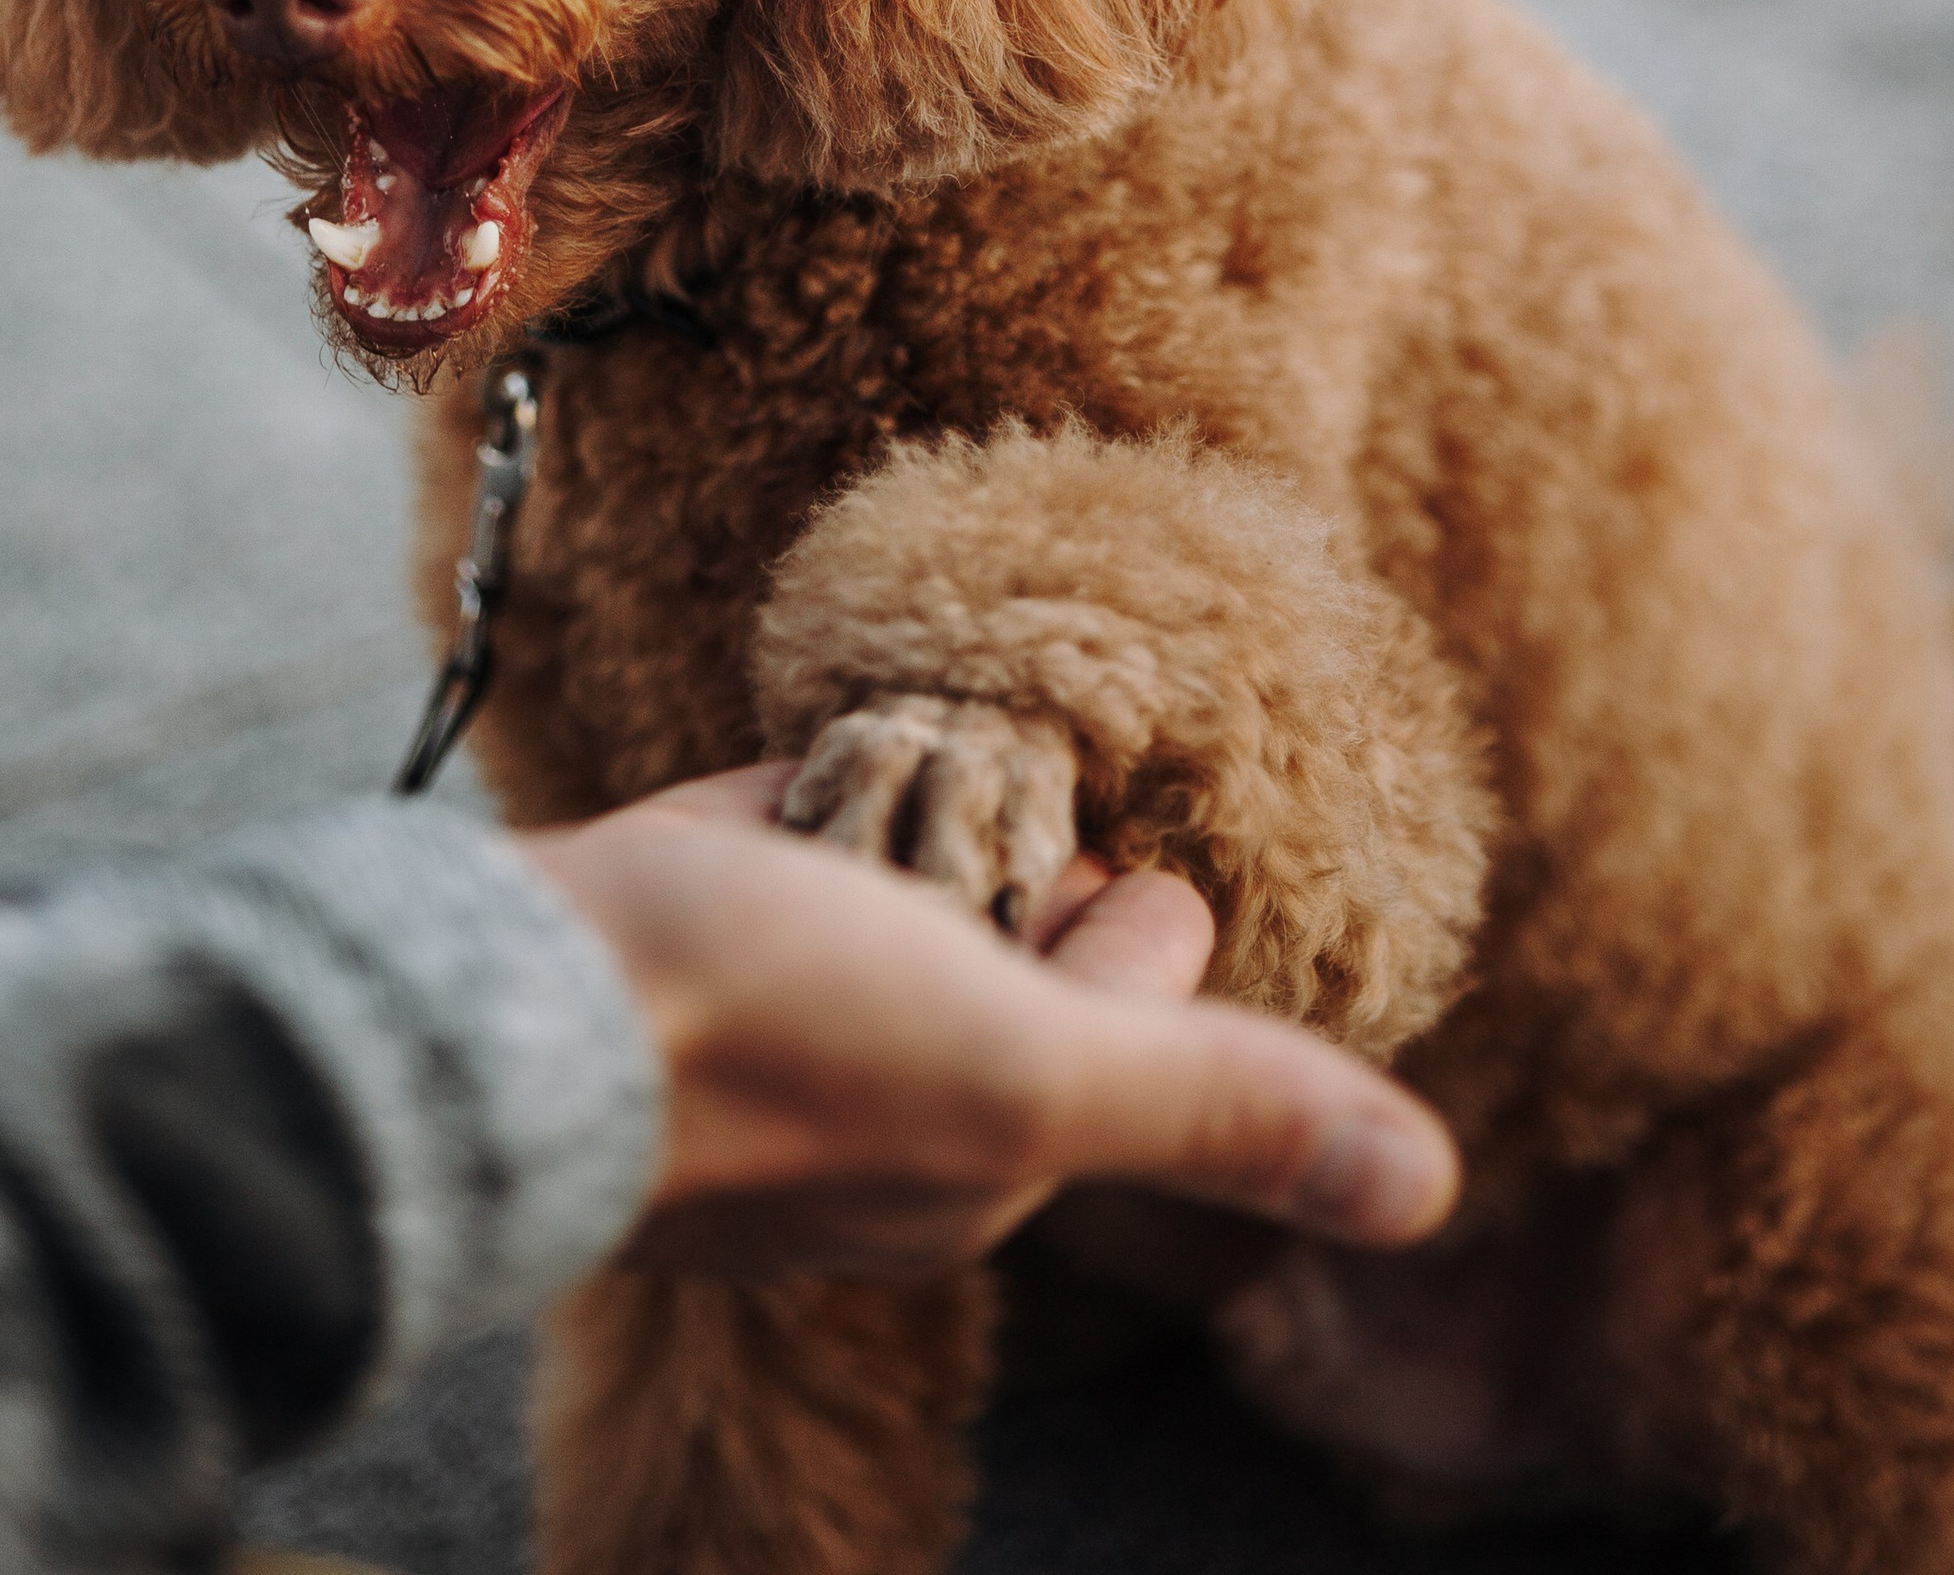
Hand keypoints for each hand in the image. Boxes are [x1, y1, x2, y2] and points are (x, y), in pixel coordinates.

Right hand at [522, 766, 1458, 1278]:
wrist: (518, 1000)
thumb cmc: (773, 1044)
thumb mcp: (1031, 1073)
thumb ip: (1218, 1106)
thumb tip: (1435, 1189)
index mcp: (991, 1147)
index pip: (1135, 991)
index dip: (1126, 907)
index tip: (1082, 854)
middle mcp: (903, 1084)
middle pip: (1027, 919)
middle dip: (1017, 842)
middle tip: (977, 800)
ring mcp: (794, 996)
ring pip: (918, 860)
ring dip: (916, 798)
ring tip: (889, 772)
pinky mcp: (703, 905)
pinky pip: (807, 819)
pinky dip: (819, 782)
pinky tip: (809, 764)